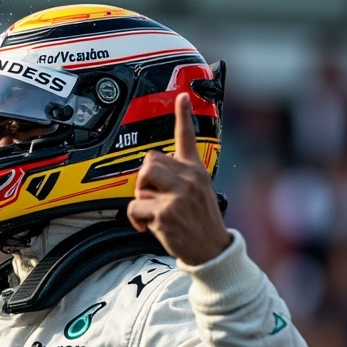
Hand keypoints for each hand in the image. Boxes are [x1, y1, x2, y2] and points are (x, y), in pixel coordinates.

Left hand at [126, 92, 231, 264]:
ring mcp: (178, 196)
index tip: (181, 96)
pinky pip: (135, 207)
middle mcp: (188, 179)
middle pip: (149, 162)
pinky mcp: (166, 213)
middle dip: (144, 180)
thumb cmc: (200, 222)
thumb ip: (181, 177)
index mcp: (196, 171)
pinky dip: (136, 219)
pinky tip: (148, 226)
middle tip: (153, 196)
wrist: (211, 250)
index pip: (187, 138)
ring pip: (142, 181)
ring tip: (153, 211)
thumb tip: (152, 171)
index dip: (183, 115)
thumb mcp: (199, 192)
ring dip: (141, 197)